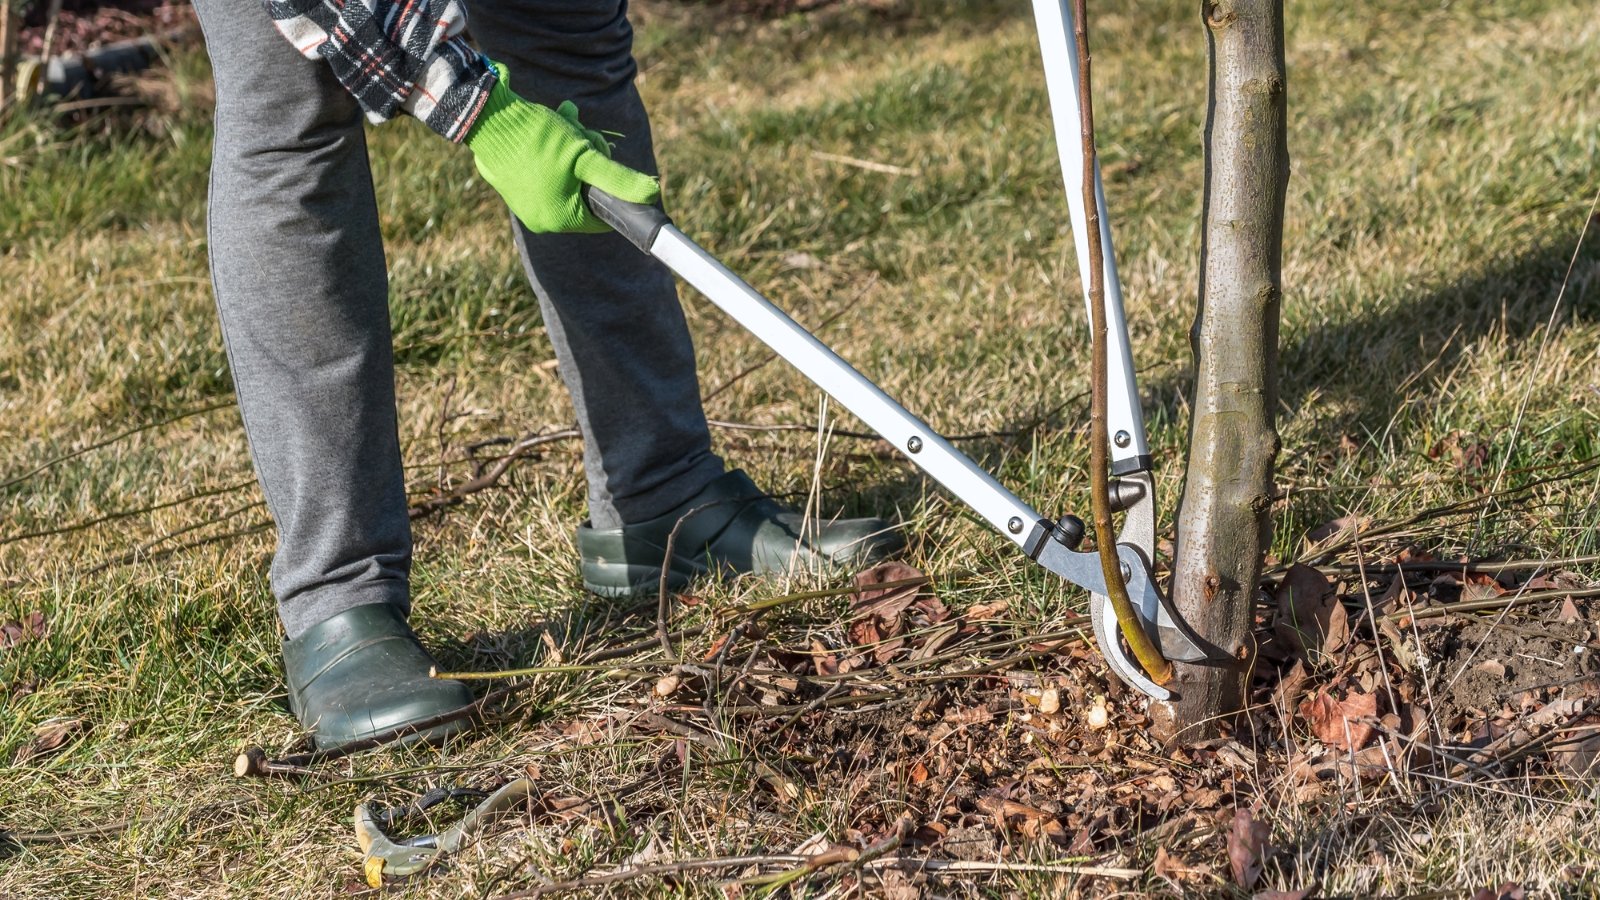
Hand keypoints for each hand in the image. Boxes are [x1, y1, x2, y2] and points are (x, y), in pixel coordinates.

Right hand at [464, 62, 660, 233]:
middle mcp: (539, 218)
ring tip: (567, 124)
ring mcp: (524, 201)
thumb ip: (618, 178)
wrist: (487, 117)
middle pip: (584, 193)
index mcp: (559, 220)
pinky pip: (545, 170)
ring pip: (567, 177)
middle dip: (590, 162)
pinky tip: (554, 125)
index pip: (601, 216)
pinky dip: (554, 149)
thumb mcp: (585, 156)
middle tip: (584, 137)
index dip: (610, 186)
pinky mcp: (511, 183)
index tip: (602, 158)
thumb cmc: (538, 139)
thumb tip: (652, 195)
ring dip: (574, 149)